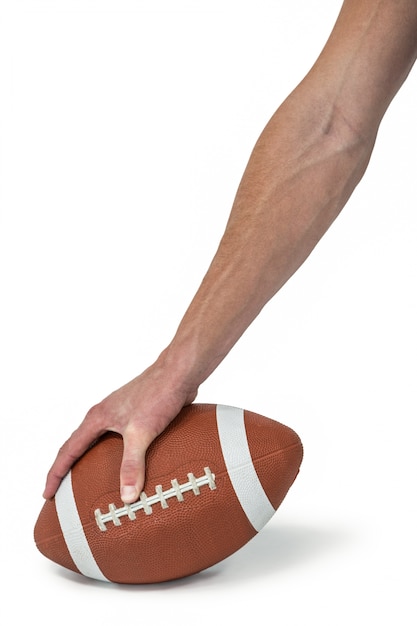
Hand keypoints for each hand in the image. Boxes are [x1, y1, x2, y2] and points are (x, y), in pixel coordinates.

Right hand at [42, 354, 197, 503]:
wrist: (179, 372)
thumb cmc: (158, 394)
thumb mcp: (142, 432)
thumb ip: (132, 465)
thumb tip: (127, 497)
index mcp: (97, 418)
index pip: (68, 450)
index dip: (56, 474)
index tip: (47, 494)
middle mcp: (105, 415)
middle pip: (78, 445)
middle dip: (68, 468)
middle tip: (62, 492)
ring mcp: (120, 413)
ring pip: (98, 441)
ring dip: (90, 460)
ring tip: (90, 481)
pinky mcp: (137, 415)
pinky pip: (118, 439)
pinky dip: (114, 455)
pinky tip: (128, 466)